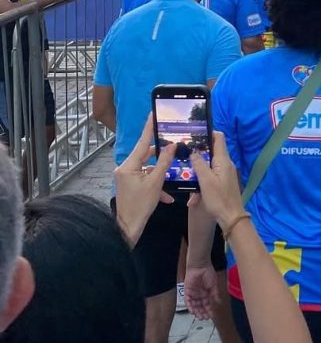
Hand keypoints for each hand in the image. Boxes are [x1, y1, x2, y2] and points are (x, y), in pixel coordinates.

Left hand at [114, 116, 174, 246]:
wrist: (128, 228)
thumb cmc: (140, 206)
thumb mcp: (156, 183)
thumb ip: (164, 162)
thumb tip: (172, 145)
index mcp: (128, 165)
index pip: (143, 142)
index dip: (149, 127)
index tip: (153, 113)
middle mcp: (125, 168)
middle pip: (146, 155)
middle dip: (161, 155)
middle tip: (174, 146)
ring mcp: (127, 177)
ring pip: (148, 168)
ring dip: (160, 175)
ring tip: (172, 177)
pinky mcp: (130, 186)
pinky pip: (145, 179)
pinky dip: (156, 184)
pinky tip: (166, 196)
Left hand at [184, 265, 219, 319]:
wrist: (200, 265)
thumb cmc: (208, 272)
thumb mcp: (213, 284)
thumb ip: (215, 294)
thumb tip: (218, 302)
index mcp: (206, 293)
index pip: (207, 304)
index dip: (209, 310)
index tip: (212, 316)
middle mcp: (199, 295)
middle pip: (200, 306)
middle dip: (202, 313)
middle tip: (205, 318)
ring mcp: (193, 294)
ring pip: (194, 305)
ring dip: (197, 311)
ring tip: (199, 316)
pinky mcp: (187, 291)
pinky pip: (187, 301)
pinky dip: (190, 306)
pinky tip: (193, 311)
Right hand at [190, 131, 244, 232]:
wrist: (231, 218)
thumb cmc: (219, 199)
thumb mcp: (206, 181)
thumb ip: (199, 164)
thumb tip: (193, 152)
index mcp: (223, 160)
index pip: (218, 138)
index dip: (208, 132)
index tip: (194, 134)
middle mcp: (225, 164)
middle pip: (211, 152)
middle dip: (197, 154)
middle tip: (183, 155)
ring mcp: (224, 173)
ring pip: (208, 167)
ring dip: (197, 174)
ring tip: (185, 179)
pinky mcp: (222, 182)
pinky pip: (209, 178)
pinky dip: (201, 185)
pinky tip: (194, 199)